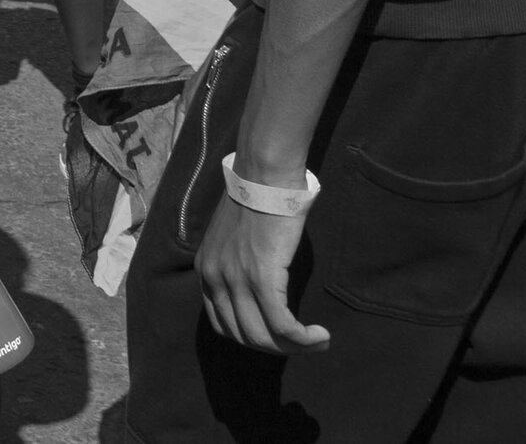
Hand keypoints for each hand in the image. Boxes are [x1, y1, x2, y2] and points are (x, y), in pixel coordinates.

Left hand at [199, 186, 330, 354]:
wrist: (264, 176)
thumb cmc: (256, 200)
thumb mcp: (233, 238)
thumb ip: (237, 264)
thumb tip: (259, 289)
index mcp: (205, 269)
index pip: (222, 324)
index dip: (252, 338)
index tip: (278, 337)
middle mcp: (214, 278)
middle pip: (242, 336)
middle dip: (275, 348)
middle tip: (303, 345)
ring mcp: (235, 279)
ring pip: (262, 336)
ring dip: (293, 348)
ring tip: (316, 343)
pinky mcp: (261, 277)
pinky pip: (282, 324)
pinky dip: (302, 338)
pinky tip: (319, 336)